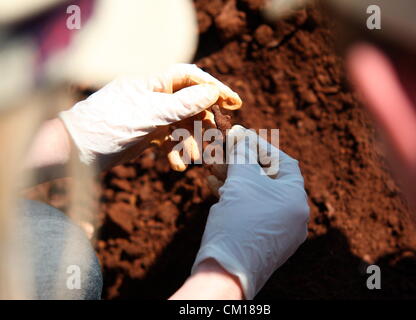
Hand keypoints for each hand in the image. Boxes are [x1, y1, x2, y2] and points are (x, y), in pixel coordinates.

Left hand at [59, 64, 240, 170]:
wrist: (76, 152)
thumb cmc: (108, 126)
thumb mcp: (149, 114)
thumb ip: (182, 104)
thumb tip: (212, 93)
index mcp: (152, 83)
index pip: (190, 77)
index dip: (213, 87)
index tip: (234, 102)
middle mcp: (153, 96)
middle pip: (190, 103)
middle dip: (205, 121)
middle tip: (219, 136)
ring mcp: (150, 116)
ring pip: (182, 125)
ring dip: (190, 142)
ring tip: (193, 159)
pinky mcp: (146, 134)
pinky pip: (169, 140)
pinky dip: (175, 152)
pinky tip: (176, 166)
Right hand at [192, 125, 309, 298]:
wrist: (225, 274)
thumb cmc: (238, 223)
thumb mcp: (241, 181)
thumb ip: (242, 154)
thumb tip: (239, 132)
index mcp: (296, 201)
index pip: (284, 163)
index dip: (261, 147)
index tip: (242, 136)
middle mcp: (292, 217)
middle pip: (267, 179)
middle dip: (242, 162)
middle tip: (223, 150)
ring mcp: (278, 231)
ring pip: (255, 195)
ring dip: (234, 178)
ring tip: (212, 166)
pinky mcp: (262, 241)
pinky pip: (250, 211)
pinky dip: (234, 197)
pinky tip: (213, 186)